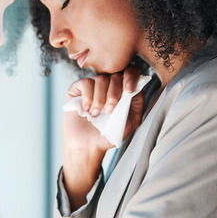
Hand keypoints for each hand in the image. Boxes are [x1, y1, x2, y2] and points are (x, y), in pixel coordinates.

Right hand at [61, 65, 144, 208]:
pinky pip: (85, 83)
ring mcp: (92, 85)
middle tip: (109, 111)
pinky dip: (88, 97)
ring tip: (96, 114)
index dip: (131, 77)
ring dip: (100, 99)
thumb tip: (139, 85)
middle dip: (114, 94)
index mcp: (122, 90)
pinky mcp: (77, 88)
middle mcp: (108, 85)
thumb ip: (137, 102)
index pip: (130, 72)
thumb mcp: (132, 120)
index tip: (129, 90)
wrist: (88, 145)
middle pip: (115, 75)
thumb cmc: (110, 133)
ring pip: (100, 79)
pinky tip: (86, 110)